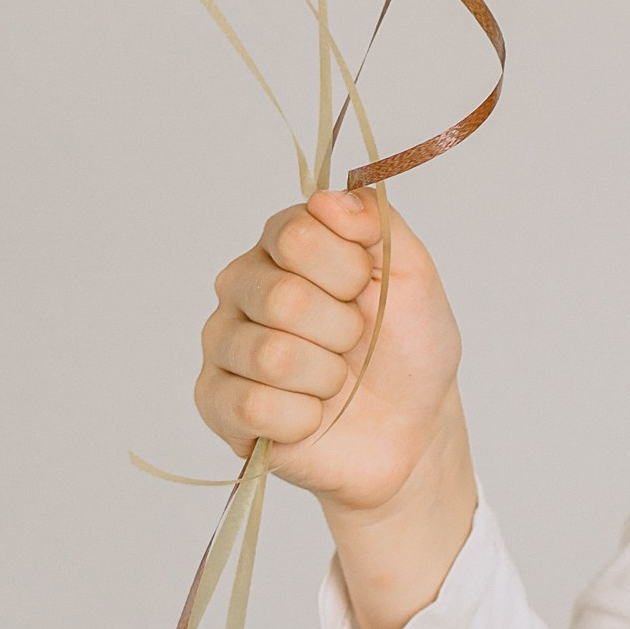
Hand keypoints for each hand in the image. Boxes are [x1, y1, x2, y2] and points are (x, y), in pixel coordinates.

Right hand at [197, 189, 461, 516]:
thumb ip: (377, 224)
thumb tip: (328, 199)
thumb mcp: (415, 275)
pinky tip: (311, 414)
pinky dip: (302, 419)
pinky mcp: (214, 402)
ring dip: (324, 377)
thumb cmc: (408, 347)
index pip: (295, 235)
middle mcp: (241, 284)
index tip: (365, 290)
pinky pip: (252, 407)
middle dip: (340, 330)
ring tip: (333, 380)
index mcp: (283, 242)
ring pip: (270, 357)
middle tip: (351, 342)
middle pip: (282, 298)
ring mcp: (223, 343)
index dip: (346, 271)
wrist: (411, 429)